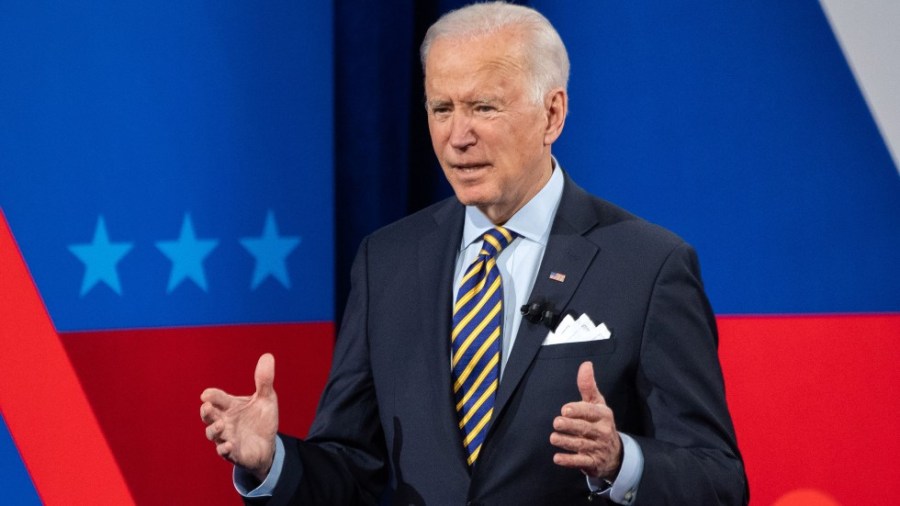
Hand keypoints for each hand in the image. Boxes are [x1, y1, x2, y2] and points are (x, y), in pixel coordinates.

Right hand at [200, 353, 278, 481]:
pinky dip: (225, 449)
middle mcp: (224, 421)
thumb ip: (264, 380)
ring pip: (213, 434)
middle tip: (206, 406)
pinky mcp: (233, 453)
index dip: (212, 395)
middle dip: (206, 412)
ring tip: (221, 425)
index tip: (207, 394)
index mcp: (229, 407)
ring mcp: (226, 437)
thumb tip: (268, 356)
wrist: (267, 445)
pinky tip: (229, 444)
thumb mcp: (266, 399)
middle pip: (209, 416)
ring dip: (214, 430)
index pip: (217, 399)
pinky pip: (224, 452)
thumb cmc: (261, 420)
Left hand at [550, 361, 621, 479]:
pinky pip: (581, 462)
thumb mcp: (597, 404)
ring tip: (553, 438)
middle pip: (585, 429)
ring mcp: (597, 448)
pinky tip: (557, 458)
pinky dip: (569, 461)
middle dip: (571, 426)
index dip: (578, 410)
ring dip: (566, 442)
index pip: (591, 412)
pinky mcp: (592, 463)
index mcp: (603, 415)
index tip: (565, 409)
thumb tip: (586, 364)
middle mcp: (602, 432)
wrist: (614, 454)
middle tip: (557, 422)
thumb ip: (588, 386)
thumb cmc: (600, 423)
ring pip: (581, 445)